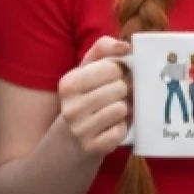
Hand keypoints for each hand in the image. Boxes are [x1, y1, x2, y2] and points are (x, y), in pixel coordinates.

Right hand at [58, 36, 132, 157]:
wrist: (66, 144)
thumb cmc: (83, 101)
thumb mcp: (85, 72)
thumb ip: (102, 50)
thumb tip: (125, 46)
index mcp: (68, 84)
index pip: (112, 67)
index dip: (122, 71)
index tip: (118, 77)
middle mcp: (71, 107)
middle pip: (119, 87)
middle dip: (126, 90)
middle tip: (122, 95)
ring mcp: (80, 129)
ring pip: (121, 109)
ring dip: (125, 109)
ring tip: (118, 110)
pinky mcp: (92, 148)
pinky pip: (121, 131)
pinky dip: (122, 128)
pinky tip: (113, 127)